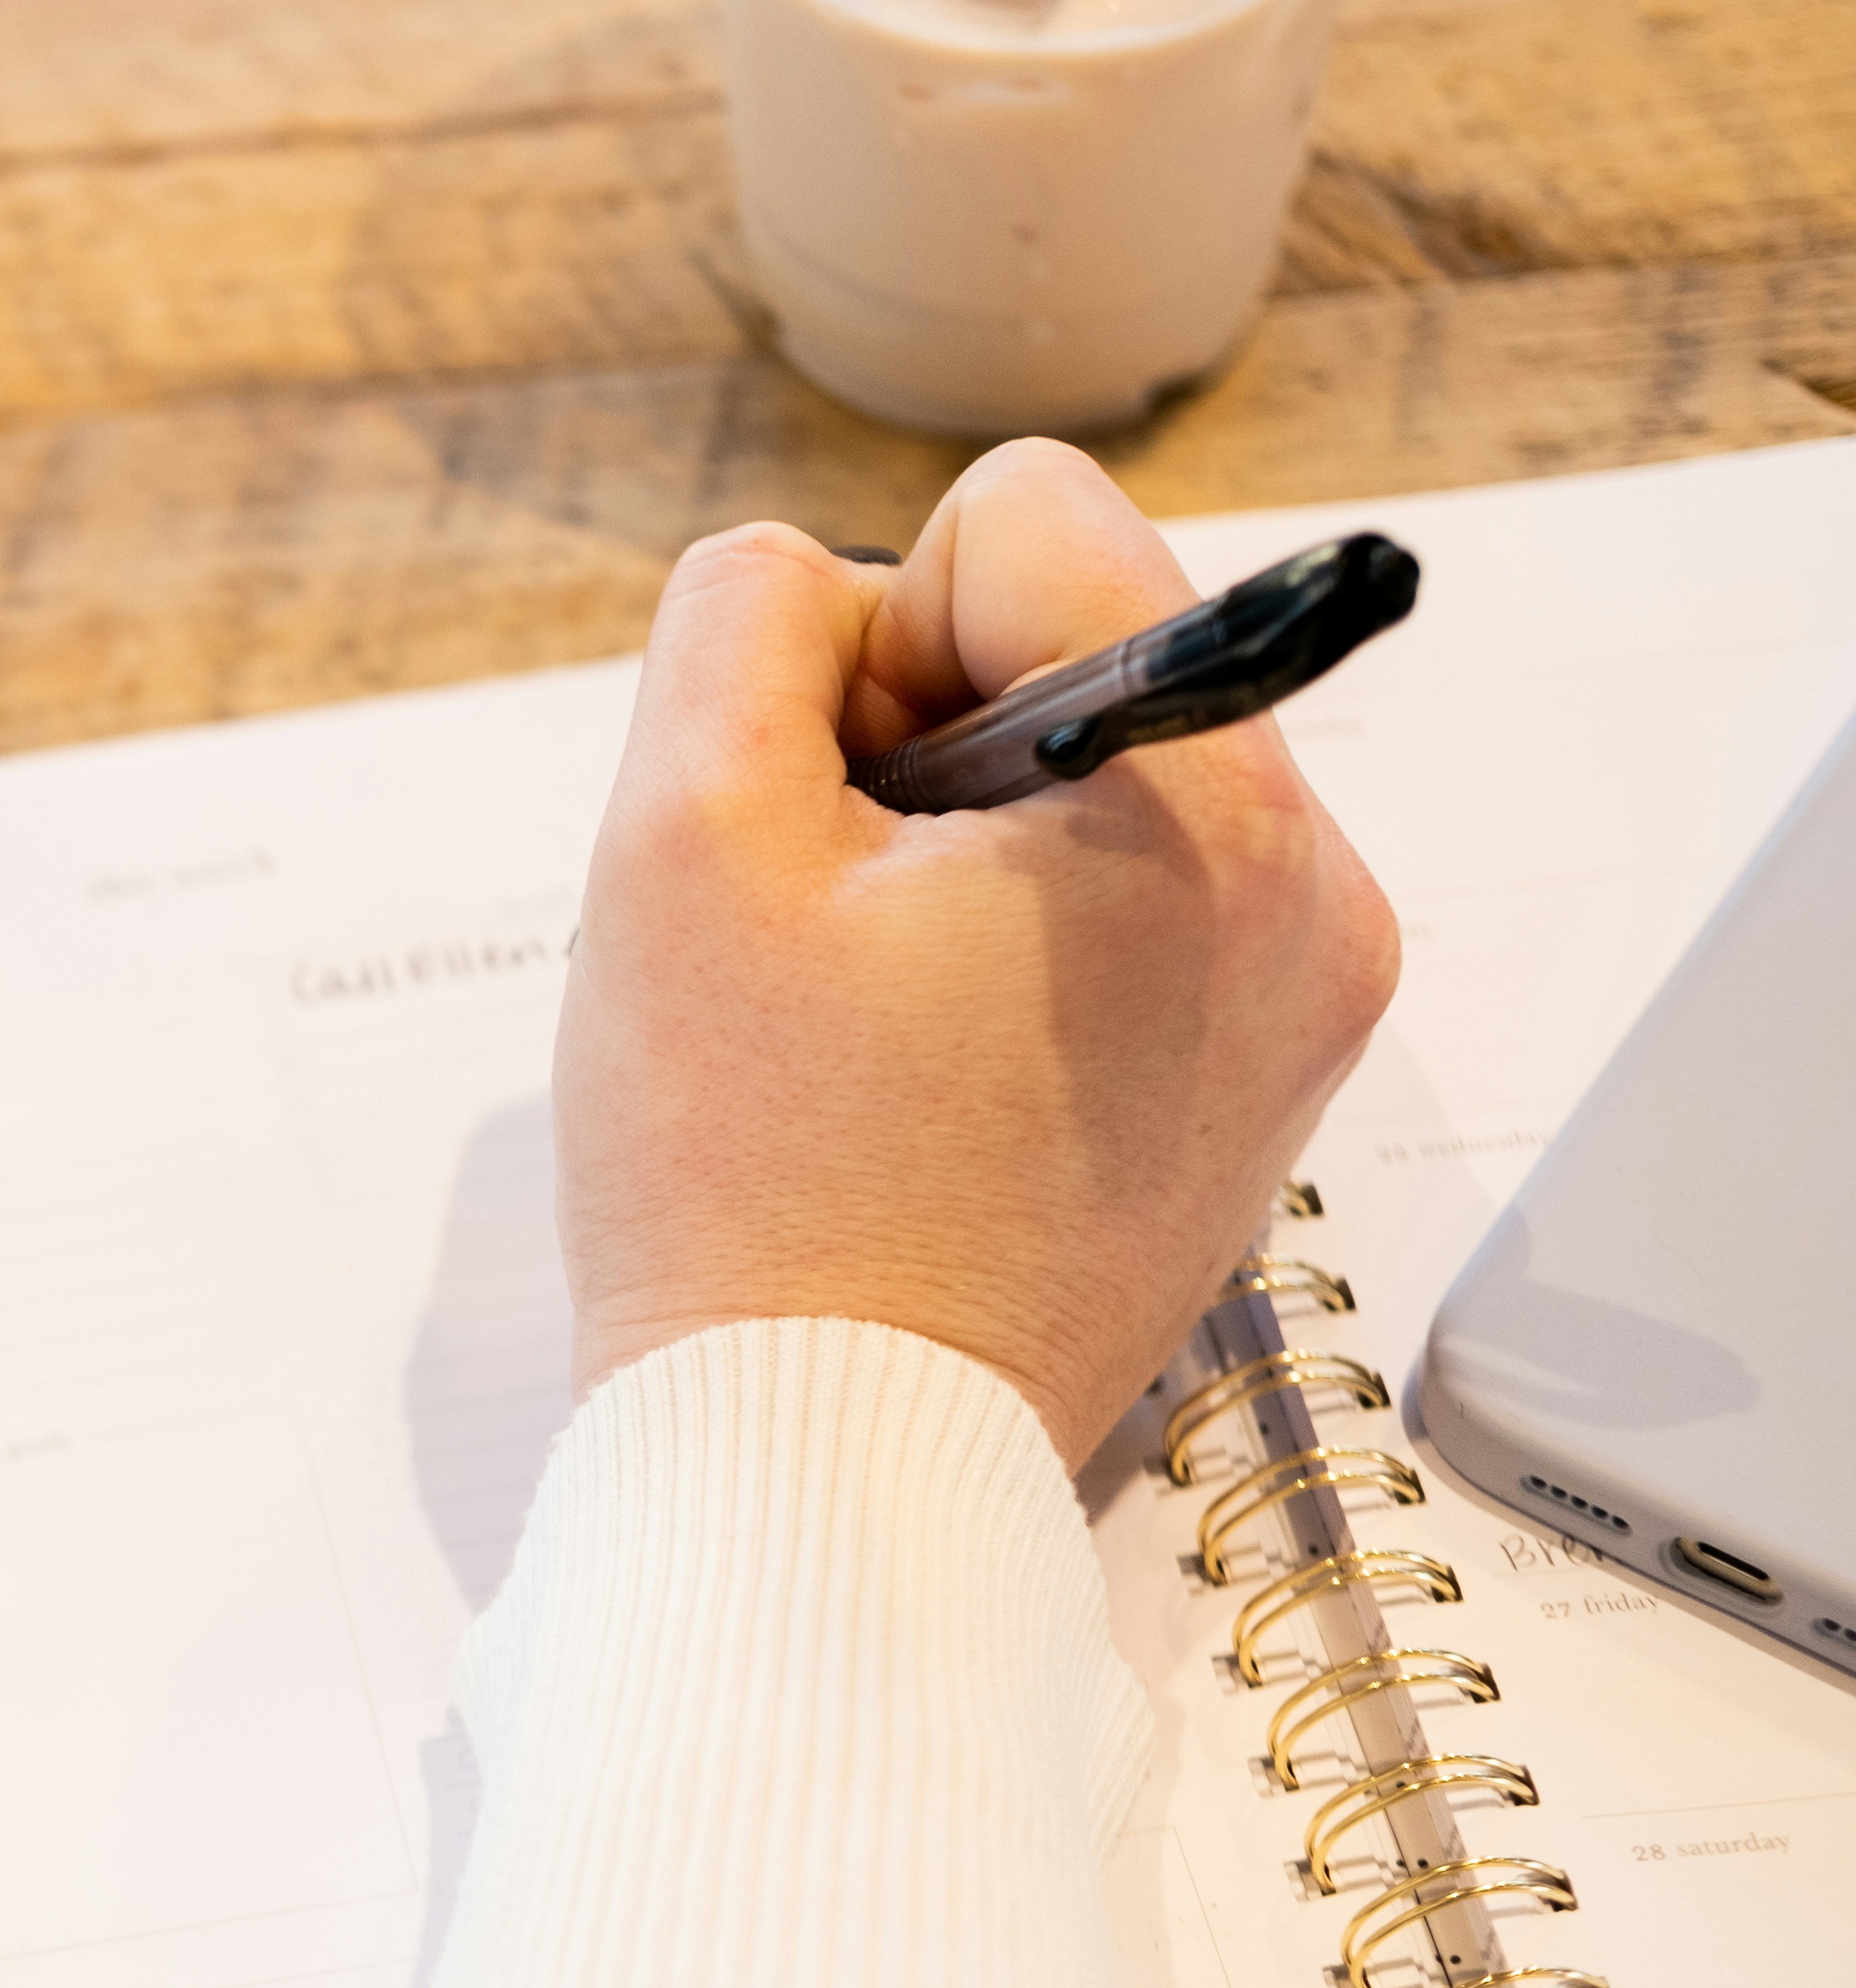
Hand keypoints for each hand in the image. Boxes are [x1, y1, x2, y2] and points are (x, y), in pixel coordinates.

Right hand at [554, 439, 1400, 1465]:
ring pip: (1090, 771)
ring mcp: (1309, 992)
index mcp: (1204, 811)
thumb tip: (830, 598)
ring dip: (956, 849)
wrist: (829, 1463)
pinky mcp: (1267, 1072)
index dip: (865, 645)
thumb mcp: (676, 833)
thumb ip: (741, 620)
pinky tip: (930, 1065)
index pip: (1023, 525)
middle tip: (831, 938)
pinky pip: (1130, 900)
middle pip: (1071, 642)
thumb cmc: (745, 1181)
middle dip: (916, 751)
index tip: (824, 819)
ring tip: (874, 1013)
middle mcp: (1312, 887)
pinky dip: (1012, 942)